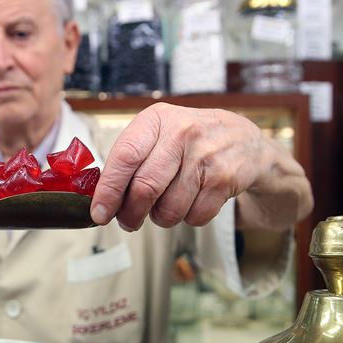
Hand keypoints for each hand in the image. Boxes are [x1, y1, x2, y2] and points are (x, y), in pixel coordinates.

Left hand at [90, 103, 311, 231]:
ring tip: (165, 207)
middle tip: (128, 222)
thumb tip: (101, 199)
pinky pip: (195, 216)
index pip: (124, 157)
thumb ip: (130, 160)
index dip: (108, 190)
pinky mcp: (225, 178)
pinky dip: (189, 218)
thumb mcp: (159, 134)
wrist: (244, 140)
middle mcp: (181, 132)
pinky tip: (193, 201)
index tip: (98, 213)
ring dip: (162, 218)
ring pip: (169, 208)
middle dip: (131, 214)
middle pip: (145, 188)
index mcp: (156, 120)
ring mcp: (206, 155)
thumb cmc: (189, 140)